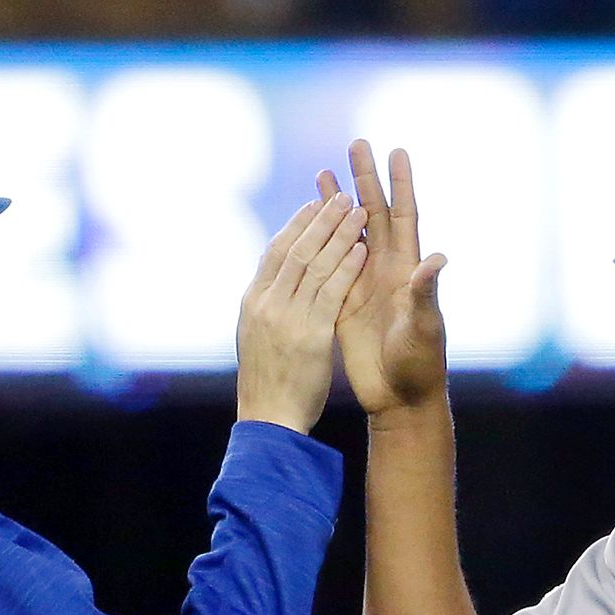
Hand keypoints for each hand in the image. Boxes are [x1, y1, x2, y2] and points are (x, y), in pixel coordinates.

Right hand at [235, 193, 368, 433]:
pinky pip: (330, 292)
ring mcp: (286, 317)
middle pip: (297, 248)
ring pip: (314, 263)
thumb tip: (272, 285)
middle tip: (340, 192)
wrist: (270, 423)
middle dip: (320, 218)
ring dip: (337, 233)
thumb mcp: (260, 339)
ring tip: (357, 207)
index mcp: (253, 302)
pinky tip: (361, 249)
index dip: (297, 225)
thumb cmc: (267, 384)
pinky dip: (346, 268)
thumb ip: (270, 307)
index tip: (315, 202)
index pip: (277, 251)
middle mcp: (266, 303)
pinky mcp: (310, 334)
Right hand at [318, 142, 447, 415]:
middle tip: (356, 143)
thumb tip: (436, 259)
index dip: (401, 184)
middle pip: (374, 214)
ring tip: (323, 173)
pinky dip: (319, 242)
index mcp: (407, 269)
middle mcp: (386, 270)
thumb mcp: (425, 328)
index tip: (397, 150)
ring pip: (348, 235)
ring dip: (337, 205)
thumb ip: (426, 293)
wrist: (400, 398)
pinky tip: (306, 224)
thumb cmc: (421, 364)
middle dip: (364, 179)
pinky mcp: (343, 303)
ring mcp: (363, 285)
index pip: (405, 216)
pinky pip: (328, 265)